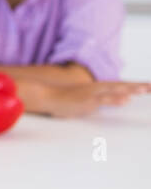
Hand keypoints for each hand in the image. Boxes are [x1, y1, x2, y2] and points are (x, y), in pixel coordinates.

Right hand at [36, 80, 150, 117]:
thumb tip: (121, 101)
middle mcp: (97, 88)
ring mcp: (92, 93)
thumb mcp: (86, 101)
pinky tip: (125, 99)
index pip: (119, 86)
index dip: (133, 87)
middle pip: (121, 86)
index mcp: (97, 88)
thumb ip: (103, 101)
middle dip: (137, 86)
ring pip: (115, 90)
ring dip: (130, 90)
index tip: (148, 87)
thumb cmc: (65, 101)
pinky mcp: (87, 100)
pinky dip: (115, 99)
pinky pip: (103, 99)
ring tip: (144, 90)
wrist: (47, 97)